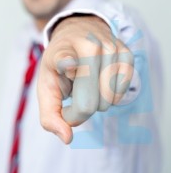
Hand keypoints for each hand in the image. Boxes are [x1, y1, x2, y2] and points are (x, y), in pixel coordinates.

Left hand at [37, 15, 133, 143]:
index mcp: (61, 51)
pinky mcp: (127, 54)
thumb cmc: (60, 66)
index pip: (65, 58)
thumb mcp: (46, 87)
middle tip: (72, 95)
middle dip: (78, 110)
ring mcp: (110, 47)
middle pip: (88, 102)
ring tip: (86, 83)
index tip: (68, 65)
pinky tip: (100, 82)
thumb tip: (67, 138)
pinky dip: (110, 97)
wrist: (79, 34)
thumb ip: (50, 115)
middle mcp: (87, 45)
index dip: (66, 63)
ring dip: (95, 102)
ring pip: (107, 101)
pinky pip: (120, 94)